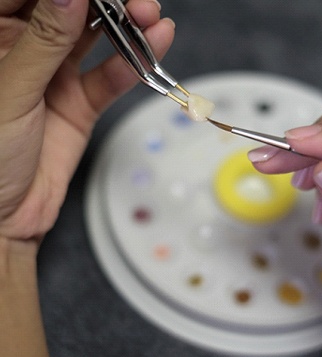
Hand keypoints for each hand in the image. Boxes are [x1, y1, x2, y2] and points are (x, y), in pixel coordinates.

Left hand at [0, 0, 173, 242]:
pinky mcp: (81, 102)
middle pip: (70, 9)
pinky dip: (133, 65)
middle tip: (134, 2)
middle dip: (106, 2)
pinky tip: (153, 48)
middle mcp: (26, 49)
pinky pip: (110, 78)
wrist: (2, 216)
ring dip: (127, 27)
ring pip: (96, 38)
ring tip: (151, 17)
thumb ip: (44, 42)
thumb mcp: (10, 91)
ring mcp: (56, 75)